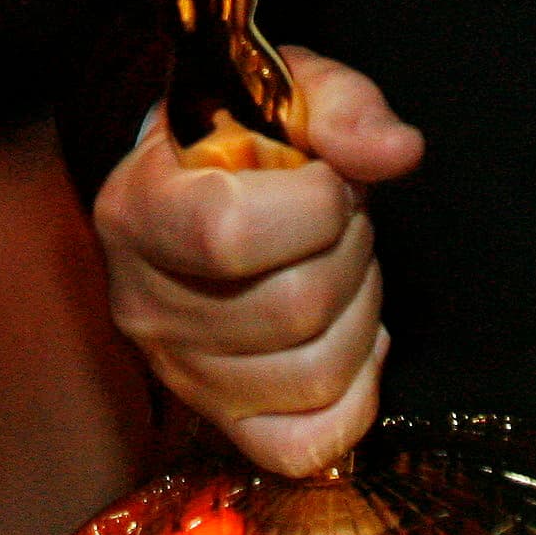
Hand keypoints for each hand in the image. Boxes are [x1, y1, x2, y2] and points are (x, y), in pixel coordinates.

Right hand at [95, 45, 423, 477]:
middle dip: (353, 251)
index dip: (316, 204)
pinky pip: (308, 444)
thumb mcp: (287, 91)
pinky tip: (349, 337)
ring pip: (315, 373)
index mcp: (139, 211)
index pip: (233, 234)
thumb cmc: (240, 137)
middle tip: (343, 220)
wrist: (193, 188)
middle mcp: (145, 304)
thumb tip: (396, 153)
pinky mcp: (222, 419)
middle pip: (293, 309)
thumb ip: (344, 108)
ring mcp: (181, 372)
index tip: (328, 176)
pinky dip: (355, 395)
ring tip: (341, 268)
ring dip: (361, 313)